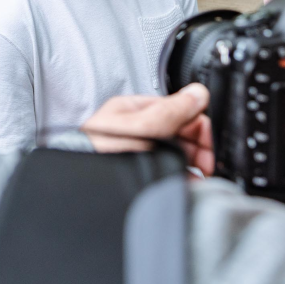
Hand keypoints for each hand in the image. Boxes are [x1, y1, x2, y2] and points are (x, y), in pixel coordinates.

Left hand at [80, 84, 213, 175]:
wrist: (77, 188)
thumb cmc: (94, 153)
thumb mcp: (137, 127)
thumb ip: (169, 112)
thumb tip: (197, 95)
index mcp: (134, 110)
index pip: (178, 109)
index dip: (198, 127)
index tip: (207, 148)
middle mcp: (136, 129)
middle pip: (180, 133)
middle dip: (197, 149)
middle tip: (205, 167)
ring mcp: (137, 151)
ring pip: (175, 153)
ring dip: (190, 165)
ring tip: (195, 179)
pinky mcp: (138, 171)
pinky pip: (166, 171)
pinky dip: (179, 177)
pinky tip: (182, 185)